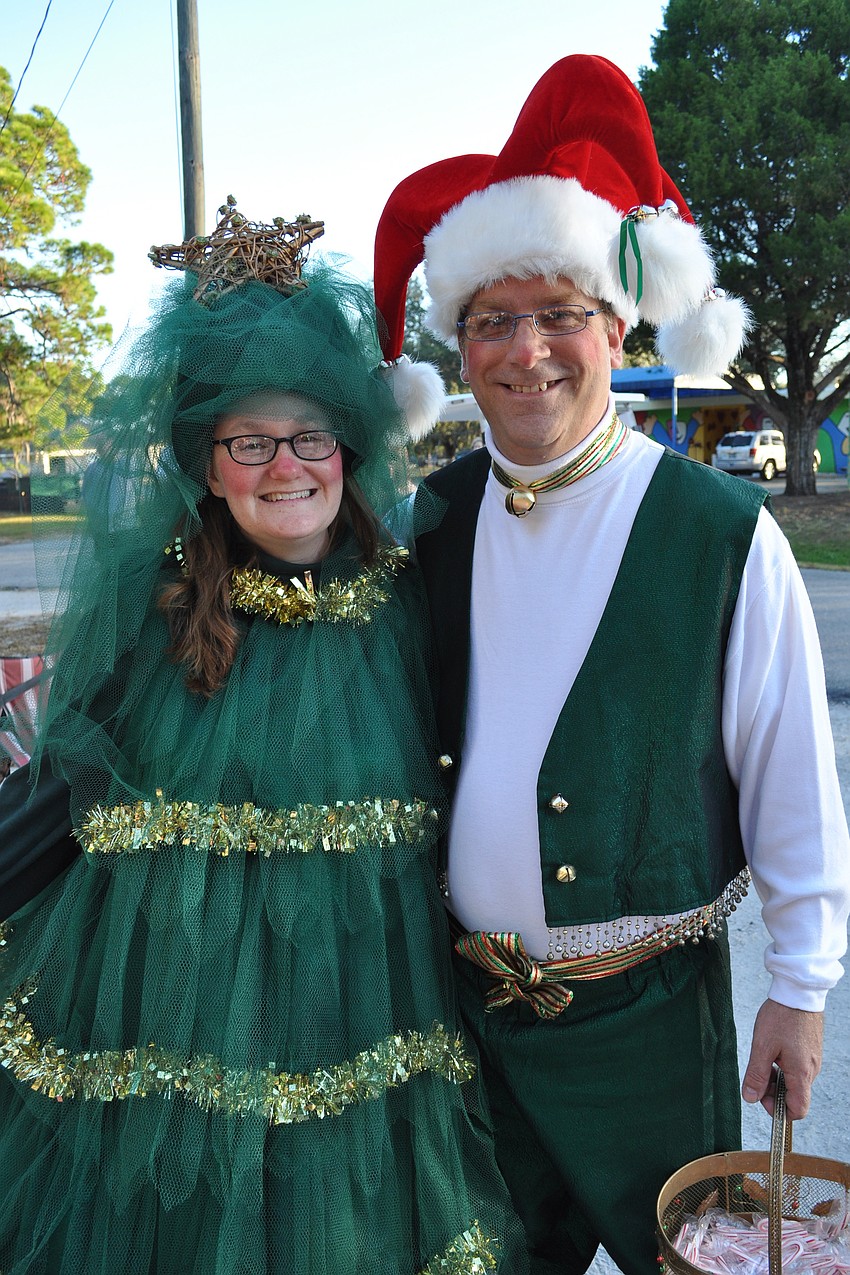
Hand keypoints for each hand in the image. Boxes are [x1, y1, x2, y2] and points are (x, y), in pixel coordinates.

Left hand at [741, 1000, 822, 1119]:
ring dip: (777, 1078)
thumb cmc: (781, 1017)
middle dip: (774, 1092)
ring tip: (764, 1058)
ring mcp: (813, 1060)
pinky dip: (784, 1067)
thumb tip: (750, 1097)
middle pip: (794, 1096)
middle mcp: (811, 1070)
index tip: (762, 1097)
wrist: (798, 993)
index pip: (798, 1110)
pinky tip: (773, 1051)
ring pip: (795, 1081)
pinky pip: (798, 1068)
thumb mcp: (762, 1046)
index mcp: (801, 1073)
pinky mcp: (811, 1051)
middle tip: (757, 1074)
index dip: (779, 1111)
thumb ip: (757, 1074)